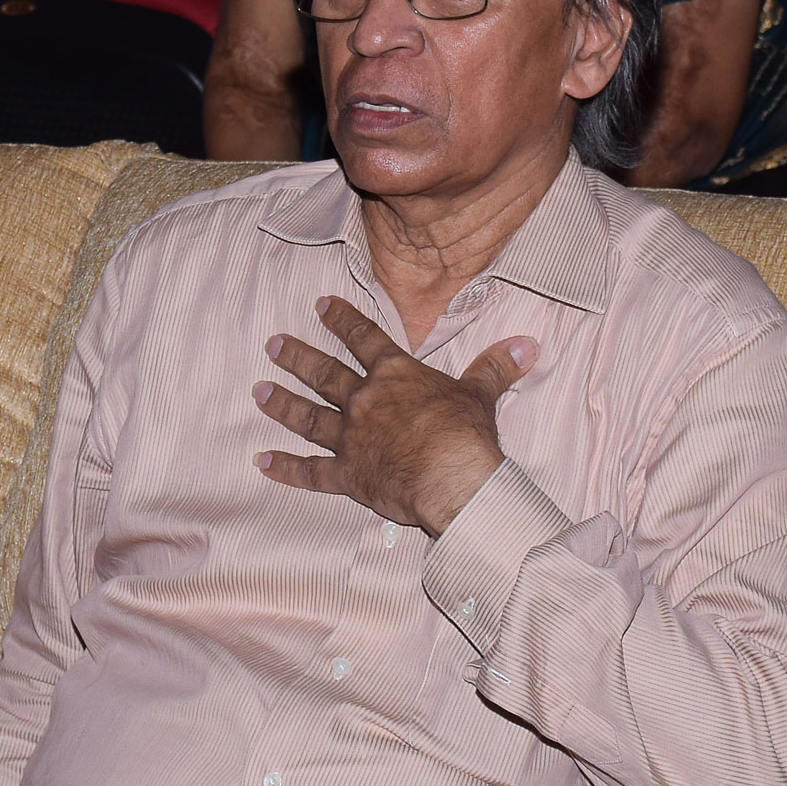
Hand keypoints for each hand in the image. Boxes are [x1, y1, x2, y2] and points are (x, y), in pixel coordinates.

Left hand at [253, 296, 533, 533]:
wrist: (453, 480)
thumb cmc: (467, 436)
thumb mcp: (482, 395)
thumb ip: (497, 367)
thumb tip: (528, 343)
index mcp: (396, 376)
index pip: (364, 338)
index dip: (342, 319)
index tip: (321, 305)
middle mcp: (365, 401)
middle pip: (324, 374)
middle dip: (296, 358)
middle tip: (272, 345)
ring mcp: (351, 439)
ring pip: (307, 418)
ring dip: (281, 404)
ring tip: (257, 391)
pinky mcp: (348, 476)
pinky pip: (310, 473)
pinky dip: (285, 468)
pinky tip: (262, 462)